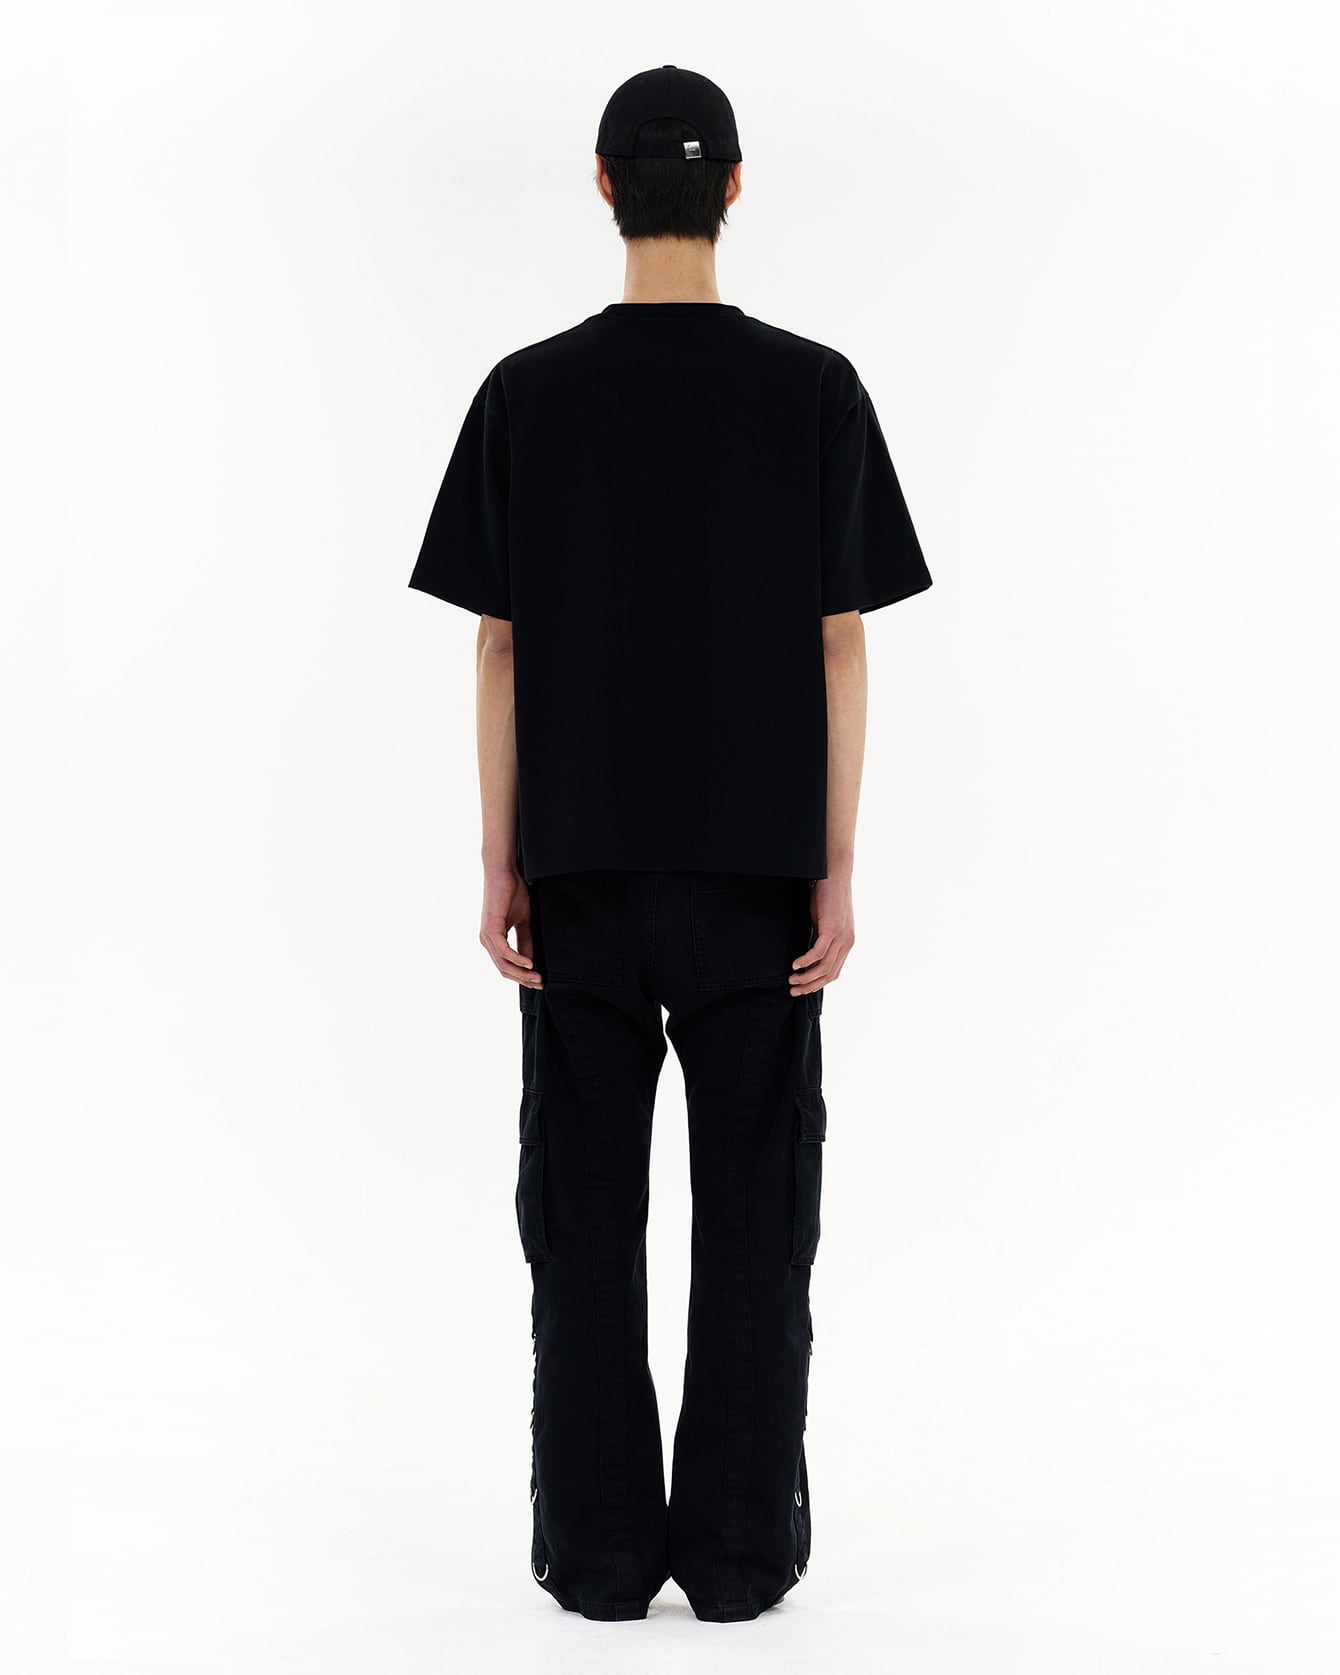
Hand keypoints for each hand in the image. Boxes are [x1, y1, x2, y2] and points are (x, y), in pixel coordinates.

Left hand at [480, 869, 542, 986]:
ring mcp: (487, 935)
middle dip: (522, 979)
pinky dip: (516, 959)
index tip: (539, 982)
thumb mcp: (523, 921)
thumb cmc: (513, 892)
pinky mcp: (491, 928)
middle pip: (503, 969)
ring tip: (537, 977)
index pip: (505, 966)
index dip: (521, 977)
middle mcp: (487, 940)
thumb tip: (531, 961)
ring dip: (521, 973)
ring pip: (503, 963)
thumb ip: (525, 941)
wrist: (504, 872)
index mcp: (493, 939)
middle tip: (540, 984)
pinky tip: (529, 964)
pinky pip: (503, 951)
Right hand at [789, 871, 853, 995]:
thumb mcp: (823, 921)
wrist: (834, 873)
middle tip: (794, 991)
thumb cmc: (827, 895)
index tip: (802, 987)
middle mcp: (847, 943)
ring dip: (806, 977)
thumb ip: (819, 938)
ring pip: (824, 967)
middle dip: (810, 985)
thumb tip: (808, 953)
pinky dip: (805, 961)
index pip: (833, 971)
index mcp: (846, 942)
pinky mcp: (832, 930)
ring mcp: (841, 937)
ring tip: (792, 980)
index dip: (817, 983)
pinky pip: (818, 953)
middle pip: (829, 974)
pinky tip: (795, 964)